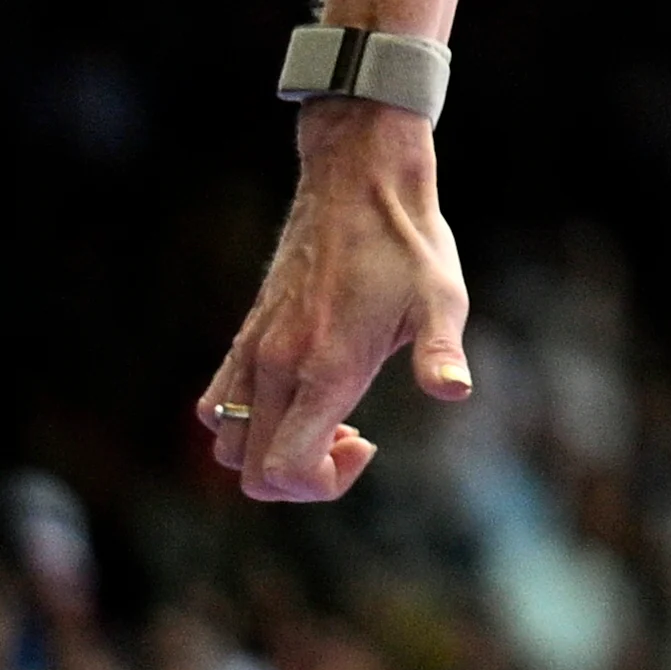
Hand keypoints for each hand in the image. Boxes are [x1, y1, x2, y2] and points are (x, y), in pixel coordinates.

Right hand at [199, 101, 473, 500]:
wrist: (358, 185)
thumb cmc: (408, 245)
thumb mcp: (443, 298)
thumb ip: (442, 352)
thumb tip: (454, 391)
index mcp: (324, 368)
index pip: (283, 469)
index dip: (322, 484)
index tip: (367, 443)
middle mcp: (276, 367)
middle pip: (250, 472)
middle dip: (302, 477)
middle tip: (354, 436)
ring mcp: (252, 352)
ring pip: (226, 445)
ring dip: (271, 452)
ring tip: (329, 418)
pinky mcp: (244, 337)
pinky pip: (216, 407)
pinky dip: (246, 425)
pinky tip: (300, 395)